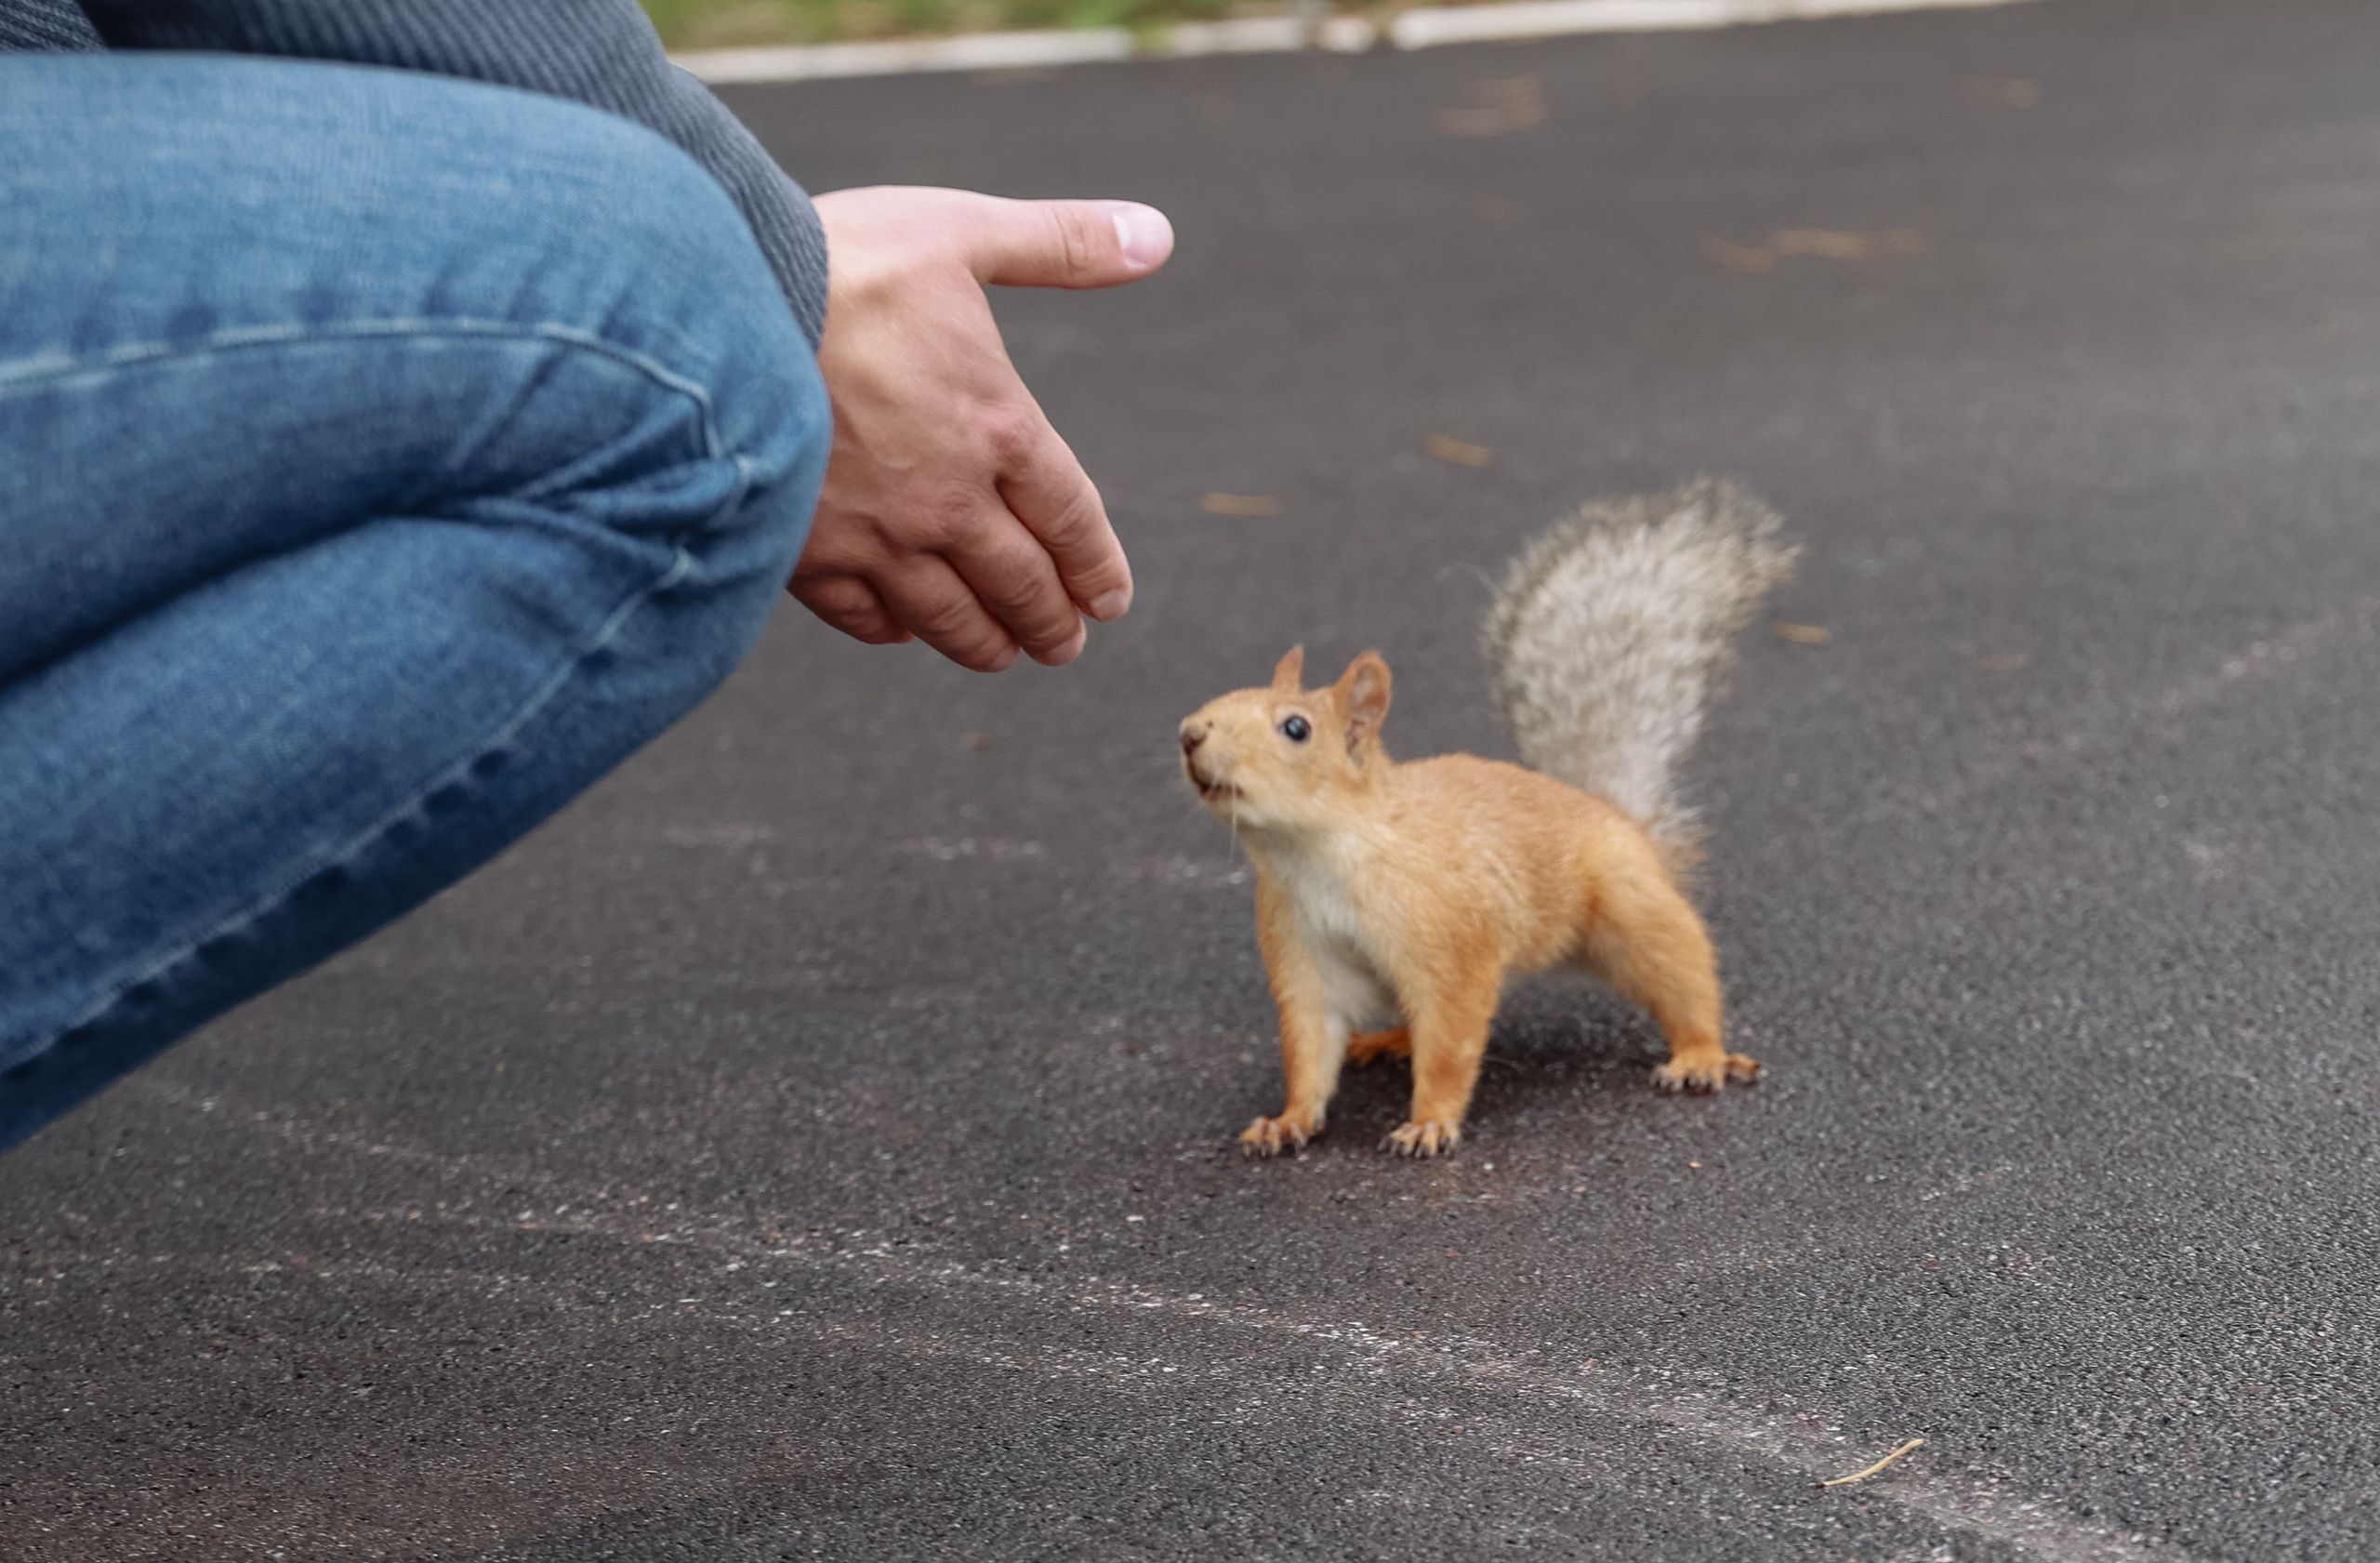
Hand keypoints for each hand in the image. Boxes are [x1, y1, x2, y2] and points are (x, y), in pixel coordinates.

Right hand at [792, 186, 1173, 670]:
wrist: (709, 309)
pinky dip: (888, 627)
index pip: (1069, 518)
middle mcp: (947, 498)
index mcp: (997, 425)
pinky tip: (901, 630)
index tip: (1109, 601)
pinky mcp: (804, 552)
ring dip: (981, 642)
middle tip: (1063, 646)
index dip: (1095, 565)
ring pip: (947, 614)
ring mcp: (875, 534)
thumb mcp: (962, 231)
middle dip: (1048, 620)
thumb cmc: (837, 261)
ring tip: (1001, 656)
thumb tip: (1157, 234)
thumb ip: (1063, 243)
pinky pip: (860, 612)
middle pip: (1018, 581)